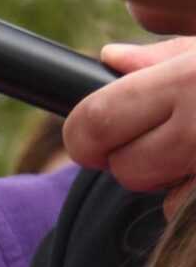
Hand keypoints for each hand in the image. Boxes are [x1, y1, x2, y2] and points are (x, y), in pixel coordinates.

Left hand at [68, 38, 195, 213]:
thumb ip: (163, 57)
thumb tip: (112, 57)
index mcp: (188, 81)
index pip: (99, 119)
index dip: (81, 135)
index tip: (85, 139)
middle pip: (126, 169)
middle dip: (123, 161)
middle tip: (142, 144)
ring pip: (162, 198)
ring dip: (163, 182)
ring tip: (185, 153)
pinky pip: (186, 209)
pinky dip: (190, 200)